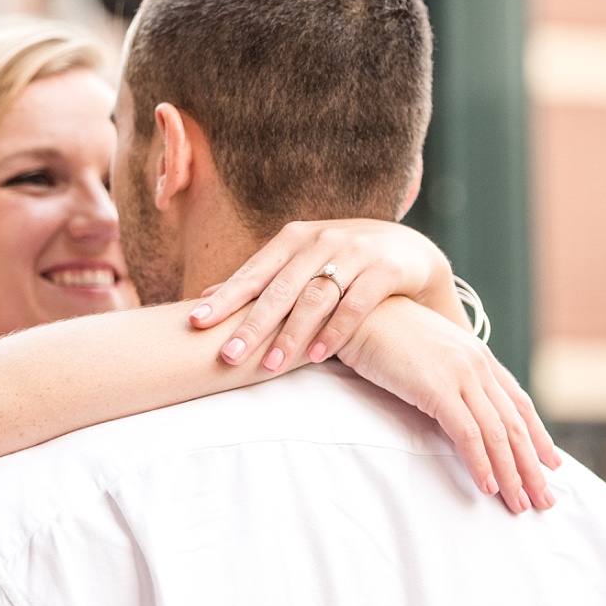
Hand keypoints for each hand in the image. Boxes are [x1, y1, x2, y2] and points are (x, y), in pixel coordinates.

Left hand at [189, 219, 461, 370]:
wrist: (409, 250)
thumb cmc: (341, 262)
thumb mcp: (300, 263)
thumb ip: (260, 280)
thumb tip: (206, 299)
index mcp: (293, 239)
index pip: (253, 273)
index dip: (225, 298)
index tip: (196, 323)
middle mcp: (320, 240)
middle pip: (279, 288)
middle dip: (251, 324)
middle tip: (227, 356)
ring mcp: (354, 251)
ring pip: (315, 297)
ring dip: (291, 334)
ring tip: (269, 366)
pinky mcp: (385, 268)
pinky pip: (356, 304)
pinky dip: (335, 331)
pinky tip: (316, 356)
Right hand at [337, 297, 560, 513]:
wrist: (357, 312)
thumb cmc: (381, 331)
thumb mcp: (425, 351)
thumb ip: (446, 373)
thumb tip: (452, 404)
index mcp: (477, 354)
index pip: (518, 401)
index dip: (537, 435)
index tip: (550, 463)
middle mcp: (477, 363)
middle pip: (515, 423)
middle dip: (531, 466)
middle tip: (543, 499)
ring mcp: (460, 374)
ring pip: (497, 433)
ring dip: (511, 473)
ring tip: (519, 503)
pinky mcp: (436, 388)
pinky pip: (468, 433)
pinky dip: (480, 463)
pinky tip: (486, 486)